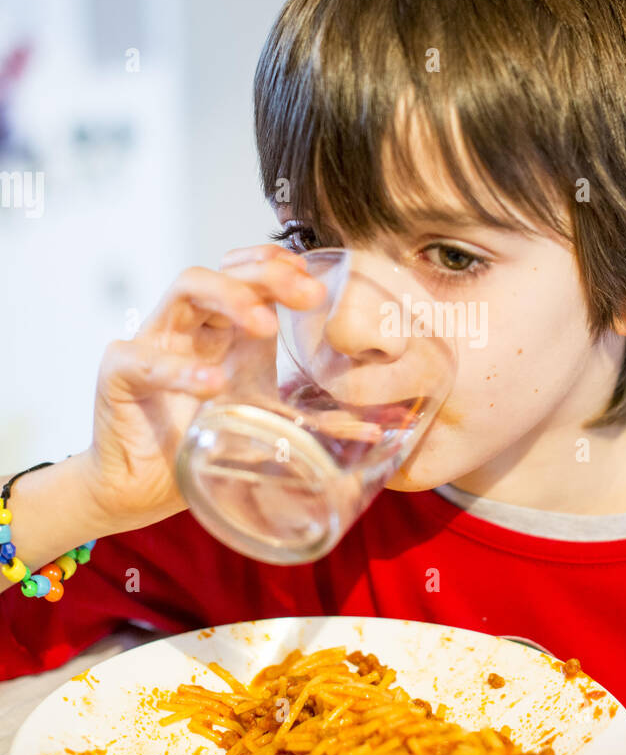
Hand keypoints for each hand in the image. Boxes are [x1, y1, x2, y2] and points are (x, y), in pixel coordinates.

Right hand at [83, 245, 324, 531]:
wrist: (142, 488)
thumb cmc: (201, 443)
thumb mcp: (266, 425)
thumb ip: (315, 423)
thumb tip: (376, 429)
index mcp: (225, 329)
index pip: (250, 272)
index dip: (281, 266)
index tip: (318, 285)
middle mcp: (191, 326)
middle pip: (226, 270)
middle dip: (269, 274)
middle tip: (309, 295)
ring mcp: (154, 343)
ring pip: (187, 287)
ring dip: (230, 297)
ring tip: (264, 325)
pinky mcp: (119, 373)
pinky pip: (145, 358)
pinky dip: (179, 370)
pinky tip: (213, 384)